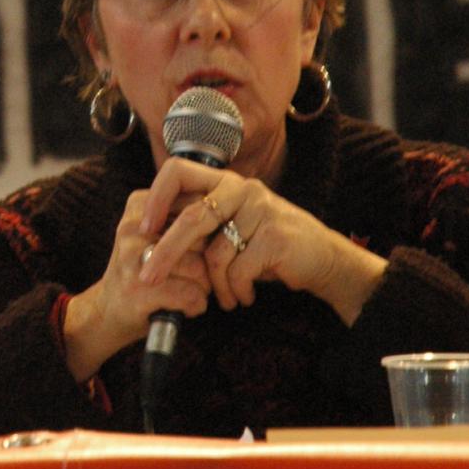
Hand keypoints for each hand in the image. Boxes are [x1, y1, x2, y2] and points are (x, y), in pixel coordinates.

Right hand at [62, 188, 211, 382]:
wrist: (107, 311)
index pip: (196, 207)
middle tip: (201, 275)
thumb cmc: (145, 271)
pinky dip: (197, 305)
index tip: (207, 247)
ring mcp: (132, 258)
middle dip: (210, 261)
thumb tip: (230, 218)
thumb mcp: (157, 234)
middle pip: (201, 238)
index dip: (211, 230)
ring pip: (199, 268)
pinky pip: (190, 294)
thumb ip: (185, 218)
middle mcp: (133, 228)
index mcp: (140, 205)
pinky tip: (189, 306)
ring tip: (193, 291)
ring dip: (205, 286)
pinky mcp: (138, 290)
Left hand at [137, 158, 386, 326]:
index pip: (177, 170)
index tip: (144, 227)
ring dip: (215, 285)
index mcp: (225, 182)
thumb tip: (151, 240)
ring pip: (215, 254)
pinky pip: (238, 270)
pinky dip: (236, 290)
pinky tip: (244, 297)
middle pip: (190, 218)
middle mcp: (242, 188)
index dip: (156, 197)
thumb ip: (202, 226)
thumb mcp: (233, 228)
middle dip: (165, 252)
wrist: (324, 261)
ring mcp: (261, 210)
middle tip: (147, 277)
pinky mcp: (275, 236)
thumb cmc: (269, 247)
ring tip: (224, 297)